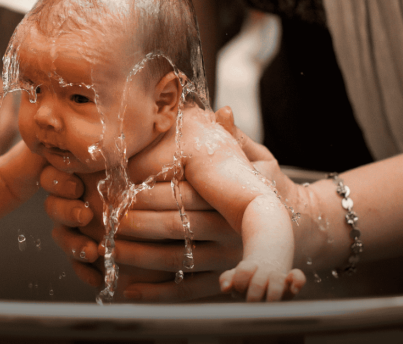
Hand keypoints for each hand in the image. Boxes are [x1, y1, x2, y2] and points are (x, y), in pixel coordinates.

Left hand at [42, 106, 300, 301]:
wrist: (301, 231)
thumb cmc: (268, 188)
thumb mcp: (258, 159)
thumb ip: (235, 138)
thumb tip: (224, 111)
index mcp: (233, 197)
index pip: (181, 195)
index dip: (144, 194)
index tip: (113, 190)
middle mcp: (231, 230)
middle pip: (175, 227)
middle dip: (134, 223)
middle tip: (101, 218)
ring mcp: (228, 259)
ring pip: (176, 260)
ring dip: (137, 256)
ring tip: (106, 248)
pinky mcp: (224, 281)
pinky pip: (186, 291)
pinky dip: (156, 292)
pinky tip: (128, 288)